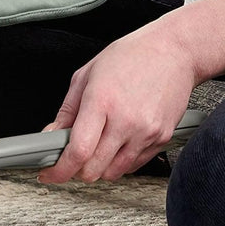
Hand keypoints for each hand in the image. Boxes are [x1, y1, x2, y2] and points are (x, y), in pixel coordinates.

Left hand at [38, 20, 198, 183]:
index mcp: (102, 101)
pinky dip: (120, 161)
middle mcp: (125, 120)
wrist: (174, 51)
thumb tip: (52, 134)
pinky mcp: (162, 138)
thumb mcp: (87, 75)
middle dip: (77, 170)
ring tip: (96, 145)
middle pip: (94, 169)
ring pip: (114, 172)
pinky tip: (117, 141)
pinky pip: (135, 164)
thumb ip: (67, 110)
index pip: (78, 151)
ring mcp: (146, 132)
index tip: (50, 174)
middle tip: (71, 158)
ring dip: (99, 167)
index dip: (60, 169)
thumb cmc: (130, 56)